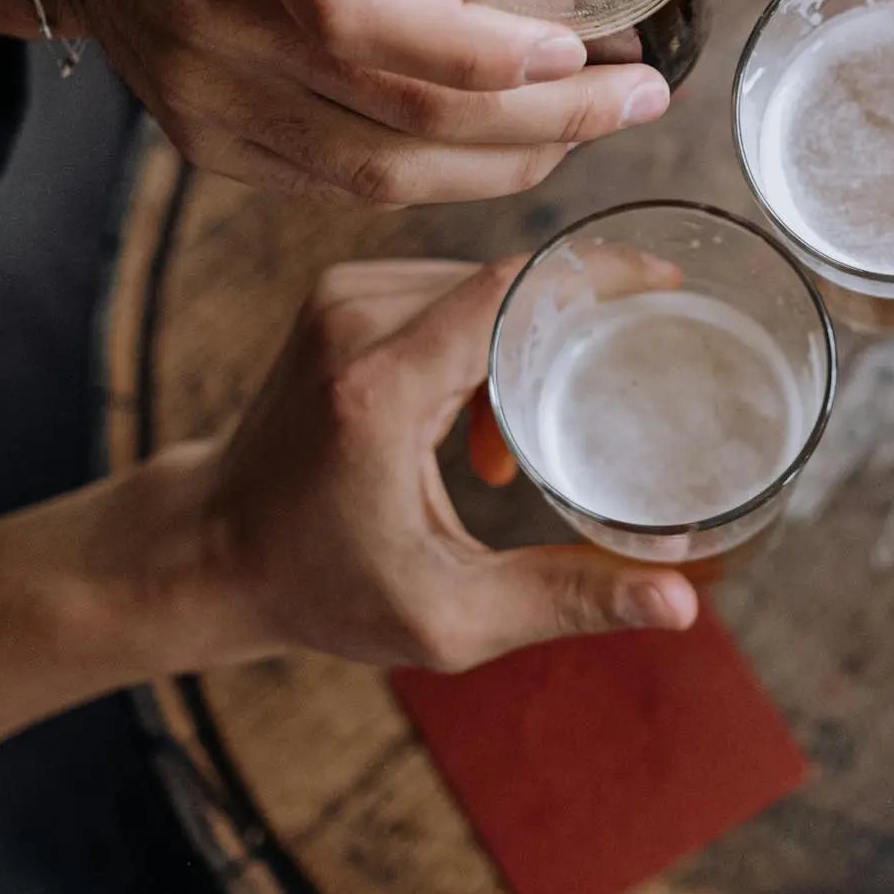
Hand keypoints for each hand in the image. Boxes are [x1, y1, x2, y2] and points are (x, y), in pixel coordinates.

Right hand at [43, 0, 671, 203]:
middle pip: (396, 112)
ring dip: (506, 161)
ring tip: (597, 122)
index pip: (363, 18)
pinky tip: (510, 146)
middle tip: (643, 95)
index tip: (582, 52)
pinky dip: (440, 175)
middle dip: (542, 120)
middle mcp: (214, 20)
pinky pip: (342, 183)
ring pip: (379, 170)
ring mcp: (205, 96)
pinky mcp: (208, 142)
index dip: (480, 54)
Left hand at [204, 258, 696, 663]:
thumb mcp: (449, 617)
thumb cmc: (324, 588)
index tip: (670, 287)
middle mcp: (354, 321)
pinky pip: (444, 286)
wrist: (211, 551)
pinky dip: (482, 334)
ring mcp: (339, 297)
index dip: (600, 276)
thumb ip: (565, 599)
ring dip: (522, 339)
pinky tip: (477, 414)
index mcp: (381, 389)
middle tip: (625, 376)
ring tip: (519, 439)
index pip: (513, 289)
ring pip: (479, 280)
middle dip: (574, 321)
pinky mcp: (336, 294)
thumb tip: (682, 601)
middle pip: (507, 281)